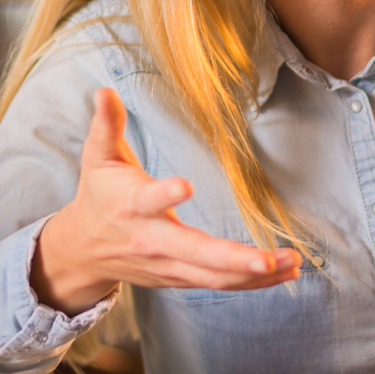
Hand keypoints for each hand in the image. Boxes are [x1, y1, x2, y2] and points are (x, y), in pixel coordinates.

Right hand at [31, 88, 301, 313]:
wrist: (83, 250)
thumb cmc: (99, 196)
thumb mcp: (98, 157)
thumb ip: (106, 124)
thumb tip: (105, 90)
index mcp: (132, 206)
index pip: (149, 200)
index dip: (165, 194)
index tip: (186, 185)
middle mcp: (152, 240)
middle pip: (194, 254)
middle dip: (232, 259)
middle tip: (268, 259)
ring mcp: (168, 265)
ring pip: (214, 276)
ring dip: (255, 274)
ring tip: (292, 262)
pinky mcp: (180, 277)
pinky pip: (219, 284)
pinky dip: (253, 283)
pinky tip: (284, 273)